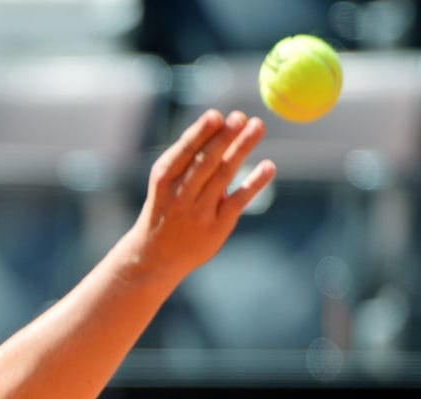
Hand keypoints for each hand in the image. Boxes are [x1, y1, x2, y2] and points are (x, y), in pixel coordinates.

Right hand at [130, 109, 276, 280]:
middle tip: (241, 116)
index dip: (200, 133)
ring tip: (257, 127)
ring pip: (223, 175)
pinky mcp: (216, 228)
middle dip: (224, 137)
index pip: (184, 152)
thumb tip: (222, 129)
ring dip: (242, 148)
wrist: (154, 257)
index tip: (216, 115)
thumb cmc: (164, 212)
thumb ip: (189, 163)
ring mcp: (198, 213)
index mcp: (163, 181)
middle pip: (205, 161)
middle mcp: (180, 196)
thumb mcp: (165, 186)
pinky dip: (255, 182)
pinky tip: (268, 166)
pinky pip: (239, 201)